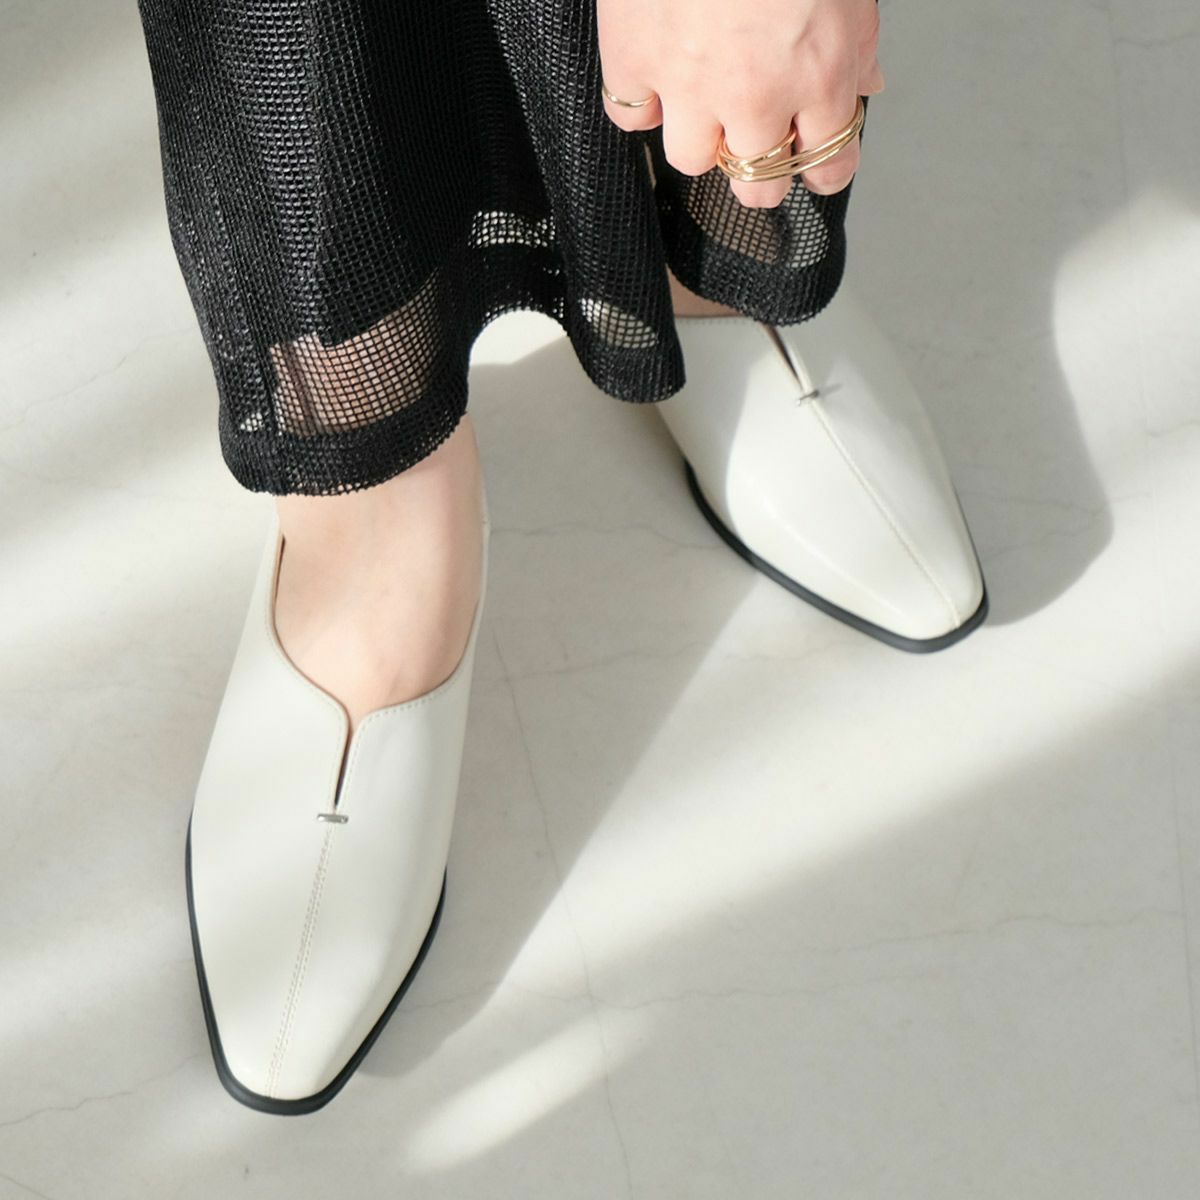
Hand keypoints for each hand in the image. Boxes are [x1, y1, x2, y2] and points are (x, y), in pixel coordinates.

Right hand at [597, 0, 884, 207]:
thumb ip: (856, 44)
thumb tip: (864, 84)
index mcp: (820, 78)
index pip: (829, 166)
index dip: (824, 169)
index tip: (817, 162)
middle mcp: (756, 100)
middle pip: (757, 185)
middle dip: (761, 172)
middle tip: (757, 146)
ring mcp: (689, 87)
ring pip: (692, 160)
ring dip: (701, 140)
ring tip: (702, 102)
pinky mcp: (634, 62)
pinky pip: (632, 115)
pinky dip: (642, 103)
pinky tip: (655, 76)